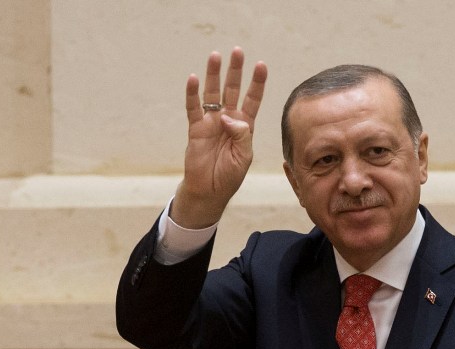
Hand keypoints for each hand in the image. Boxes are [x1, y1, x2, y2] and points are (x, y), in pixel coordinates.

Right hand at [171, 47, 267, 228]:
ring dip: (214, 75)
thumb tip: (229, 116)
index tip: (261, 65)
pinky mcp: (196, 128)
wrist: (209, 191)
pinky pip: (194, 107)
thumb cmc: (229, 175)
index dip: (257, 83)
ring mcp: (211, 122)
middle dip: (236, 71)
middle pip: (233, 90)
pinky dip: (193, 94)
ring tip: (215, 56)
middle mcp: (228, 120)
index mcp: (244, 127)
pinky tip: (194, 79)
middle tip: (238, 51)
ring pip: (213, 93)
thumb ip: (242, 135)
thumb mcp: (244, 156)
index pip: (252, 100)